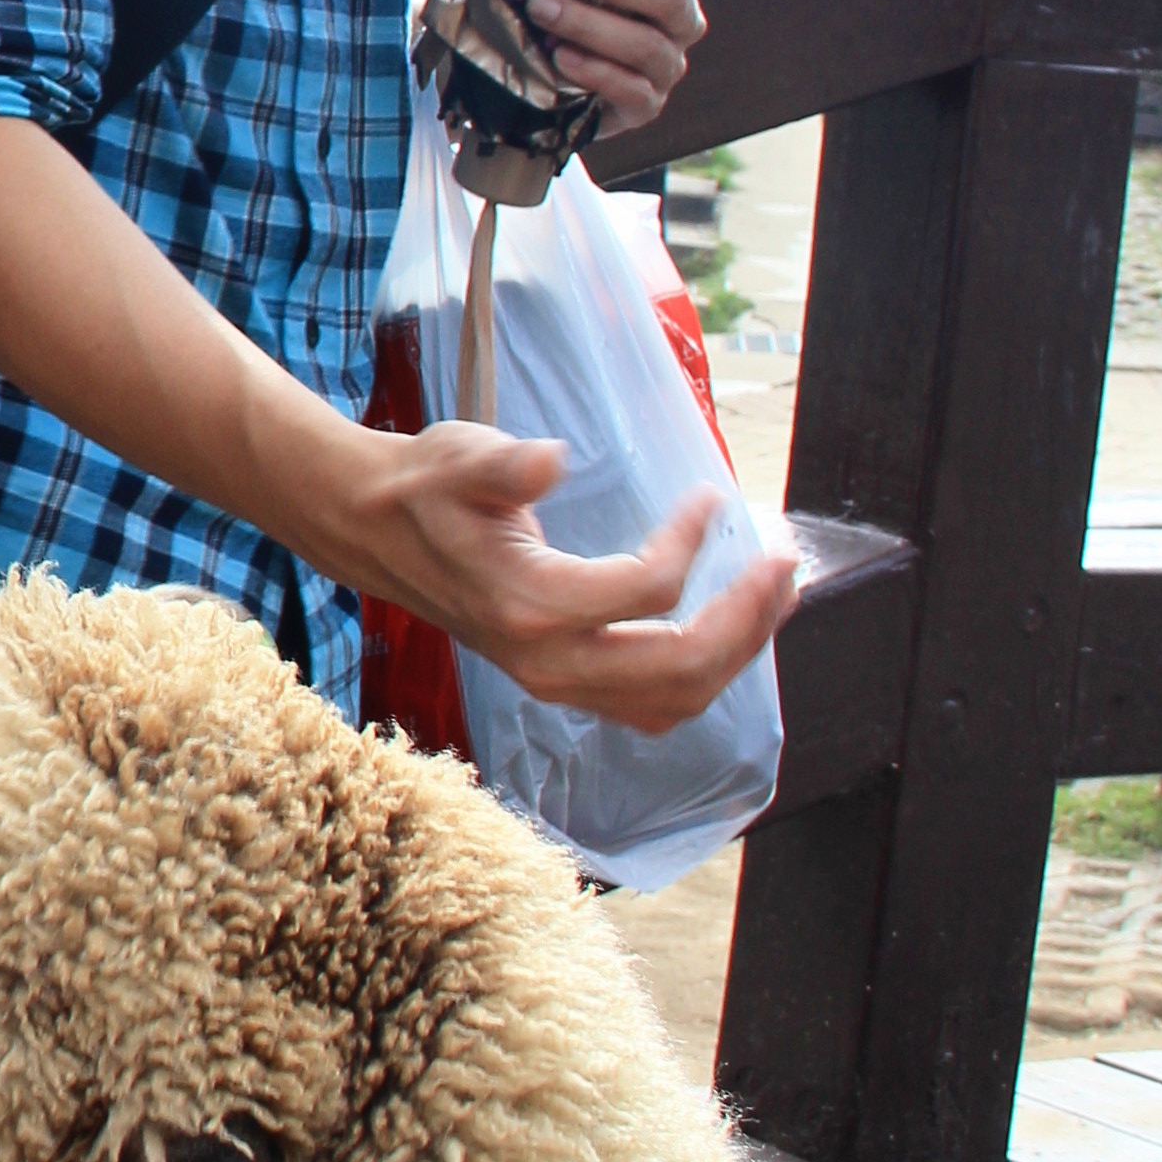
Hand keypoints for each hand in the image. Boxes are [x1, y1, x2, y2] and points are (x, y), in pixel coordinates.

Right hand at [344, 414, 797, 728]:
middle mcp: (546, 661)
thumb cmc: (427, 485)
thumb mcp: (461, 455)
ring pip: (673, 698)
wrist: (376, 531)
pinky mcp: (563, 684)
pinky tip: (730, 630)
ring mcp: (556, 682)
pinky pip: (651, 705)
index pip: (646, 592)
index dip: (691, 543)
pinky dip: (703, 677)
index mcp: (528, 604)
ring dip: (737, 652)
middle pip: (678, 666)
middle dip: (746, 617)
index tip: (707, 495)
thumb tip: (549, 462)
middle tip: (784, 561)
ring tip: (775, 596)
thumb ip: (505, 463)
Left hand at [526, 0, 734, 134]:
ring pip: (647, 45)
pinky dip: (595, 71)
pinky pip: (633, 90)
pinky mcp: (646, 104)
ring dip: (590, 25)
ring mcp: (667, 62)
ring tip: (542, 8)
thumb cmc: (557, 1)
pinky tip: (560, 57)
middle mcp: (679, 15)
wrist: (541, 83)